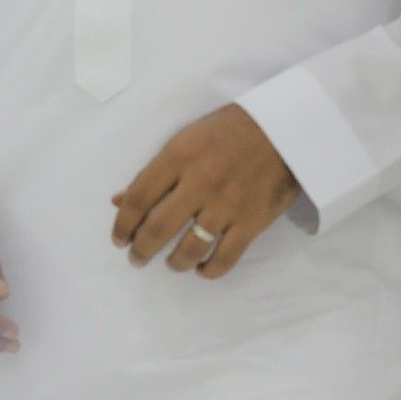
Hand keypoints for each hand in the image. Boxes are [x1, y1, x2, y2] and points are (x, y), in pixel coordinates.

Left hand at [110, 103, 298, 279]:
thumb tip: (118, 201)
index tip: (118, 238)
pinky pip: (226, 257)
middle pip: (158, 227)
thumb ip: (153, 172)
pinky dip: (210, 270)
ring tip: (169, 264)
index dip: (122, 224)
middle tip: (136, 258)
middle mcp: (199, 182)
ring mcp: (227, 204)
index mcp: (178, 156)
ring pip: (190, 248)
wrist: (282, 129)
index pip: (138, 197)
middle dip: (141, 249)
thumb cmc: (227, 131)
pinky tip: (201, 270)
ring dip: (174, 263)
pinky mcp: (252, 221)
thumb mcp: (184, 140)